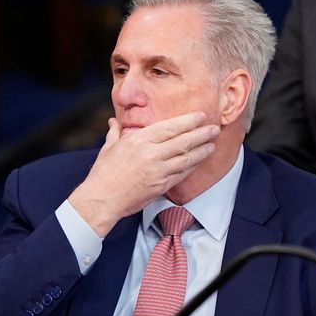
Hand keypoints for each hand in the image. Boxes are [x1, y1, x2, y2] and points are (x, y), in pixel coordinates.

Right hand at [68, 112, 218, 236]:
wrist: (102, 199)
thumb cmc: (103, 173)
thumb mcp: (108, 148)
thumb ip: (115, 132)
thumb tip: (113, 122)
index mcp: (139, 140)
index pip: (171, 127)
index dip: (189, 121)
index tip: (200, 116)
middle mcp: (151, 153)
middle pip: (183, 141)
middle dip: (202, 134)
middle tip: (214, 128)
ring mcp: (158, 171)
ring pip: (186, 158)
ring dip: (202, 150)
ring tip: (212, 144)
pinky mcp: (161, 185)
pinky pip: (181, 174)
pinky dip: (192, 167)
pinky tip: (199, 162)